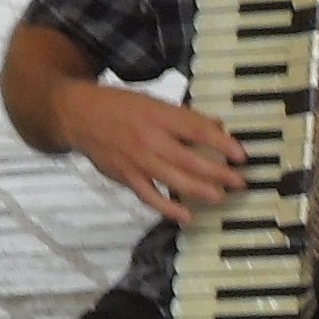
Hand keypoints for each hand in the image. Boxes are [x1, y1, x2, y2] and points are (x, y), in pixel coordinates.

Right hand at [58, 82, 243, 223]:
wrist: (78, 114)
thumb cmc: (119, 107)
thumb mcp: (154, 102)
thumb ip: (184, 117)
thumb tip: (217, 128)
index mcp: (160, 115)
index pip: (198, 130)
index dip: (223, 144)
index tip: (241, 156)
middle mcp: (150, 138)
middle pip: (191, 160)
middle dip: (219, 173)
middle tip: (239, 182)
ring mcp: (137, 160)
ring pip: (174, 180)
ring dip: (201, 191)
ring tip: (221, 197)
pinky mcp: (126, 177)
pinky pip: (150, 196)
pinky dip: (168, 209)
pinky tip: (186, 216)